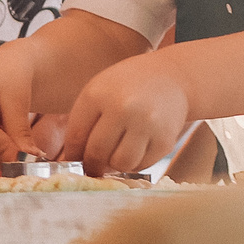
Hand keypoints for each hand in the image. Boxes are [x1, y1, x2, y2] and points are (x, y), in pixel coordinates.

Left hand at [62, 52, 191, 174]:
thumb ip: (83, 120)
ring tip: (115, 155)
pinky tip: (133, 150)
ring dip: (115, 165)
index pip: (76, 135)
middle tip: (93, 166)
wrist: (170, 77)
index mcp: (98, 94)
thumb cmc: (127, 85)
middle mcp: (123, 108)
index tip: (73, 160)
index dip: (72, 153)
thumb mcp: (99, 90)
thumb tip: (73, 158)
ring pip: (121, 163)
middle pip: (97, 153)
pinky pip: (142, 165)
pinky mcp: (165, 140)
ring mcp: (146, 124)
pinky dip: (135, 163)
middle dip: (92, 164)